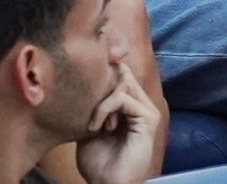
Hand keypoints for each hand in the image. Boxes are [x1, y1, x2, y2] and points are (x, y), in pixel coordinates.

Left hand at [75, 63, 160, 183]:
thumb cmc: (97, 160)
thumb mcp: (89, 123)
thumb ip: (91, 102)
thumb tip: (78, 78)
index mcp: (130, 104)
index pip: (120, 71)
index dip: (104, 66)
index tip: (83, 70)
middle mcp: (141, 104)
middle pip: (122, 72)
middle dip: (100, 81)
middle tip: (86, 100)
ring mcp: (147, 111)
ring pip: (122, 81)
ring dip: (100, 100)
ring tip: (93, 123)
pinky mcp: (148, 120)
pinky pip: (122, 99)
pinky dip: (104, 109)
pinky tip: (96, 127)